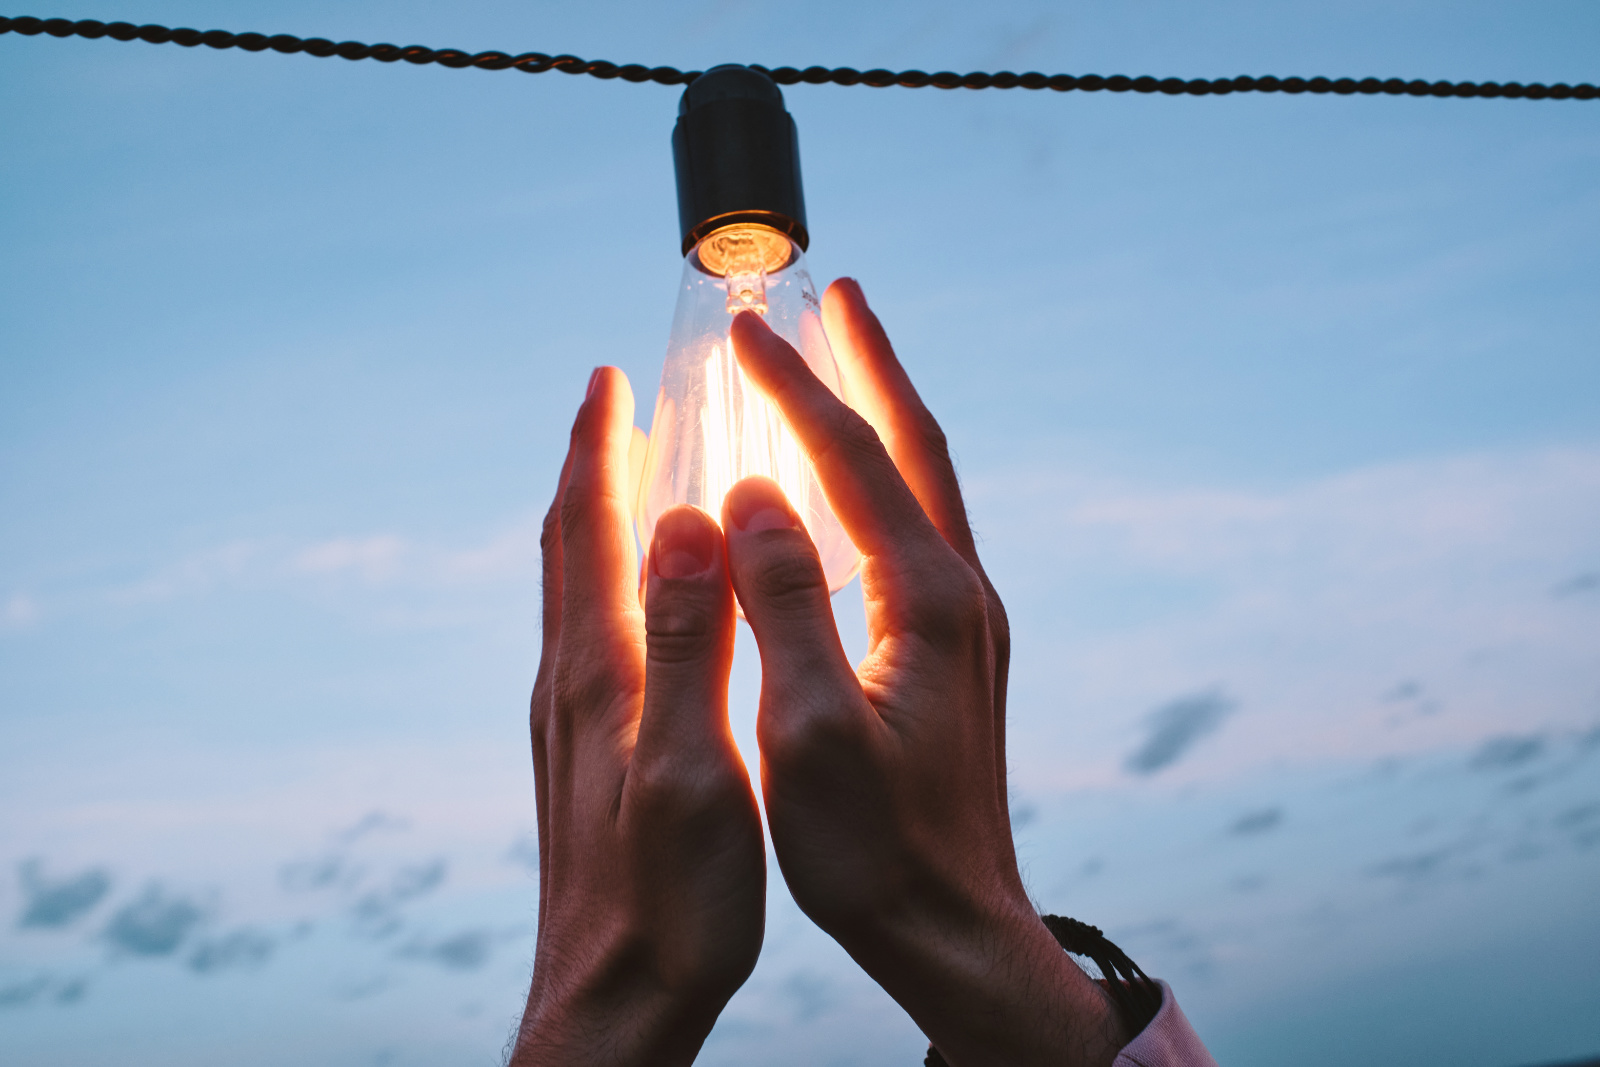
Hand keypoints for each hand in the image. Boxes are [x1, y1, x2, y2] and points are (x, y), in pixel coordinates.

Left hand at [512, 368, 764, 1066]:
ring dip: (594, 521)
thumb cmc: (668, 899)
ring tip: (627, 481)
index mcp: (598, 673)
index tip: (607, 377)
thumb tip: (679, 524)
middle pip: (566, 547)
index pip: (586, 530)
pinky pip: (587, 636)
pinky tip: (636, 601)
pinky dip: (607, 582)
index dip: (596, 448)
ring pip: (572, 591)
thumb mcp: (689, 767)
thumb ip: (682, 643)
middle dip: (587, 466)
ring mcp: (569, 721)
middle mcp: (570, 683)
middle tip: (614, 405)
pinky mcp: (582, 756)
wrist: (614, 999)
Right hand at [722, 282, 1128, 1066]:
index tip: (744, 330)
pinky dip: (882, 478)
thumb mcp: (811, 731)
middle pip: (916, 447)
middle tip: (835, 294)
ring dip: (882, 412)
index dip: (797, 389)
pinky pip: (918, 530)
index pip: (855, 462)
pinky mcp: (956, 650)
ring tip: (841, 361)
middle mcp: (962, 594)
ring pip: (924, 485)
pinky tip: (850, 486)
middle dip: (870, 364)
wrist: (955, 926)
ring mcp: (967, 621)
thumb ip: (784, 604)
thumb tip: (753, 494)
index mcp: (927, 602)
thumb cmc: (875, 847)